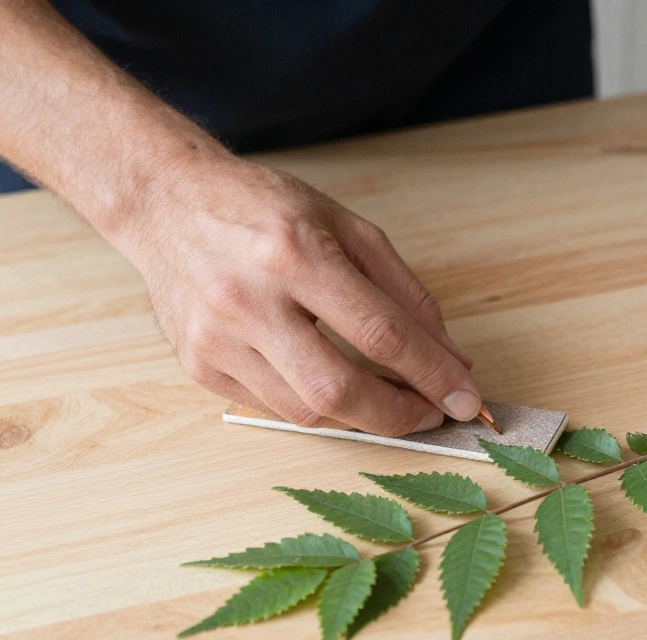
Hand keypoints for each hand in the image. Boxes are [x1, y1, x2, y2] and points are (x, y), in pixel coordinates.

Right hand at [117, 156, 480, 435]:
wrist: (166, 203)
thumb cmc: (264, 209)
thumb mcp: (348, 228)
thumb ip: (406, 294)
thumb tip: (451, 357)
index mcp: (294, 253)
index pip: (380, 333)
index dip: (433, 375)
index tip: (466, 398)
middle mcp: (248, 300)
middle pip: (338, 388)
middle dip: (398, 415)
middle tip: (431, 414)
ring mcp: (216, 339)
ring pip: (305, 410)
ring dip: (361, 416)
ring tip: (389, 400)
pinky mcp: (198, 366)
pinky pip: (273, 408)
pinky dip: (316, 406)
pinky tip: (335, 387)